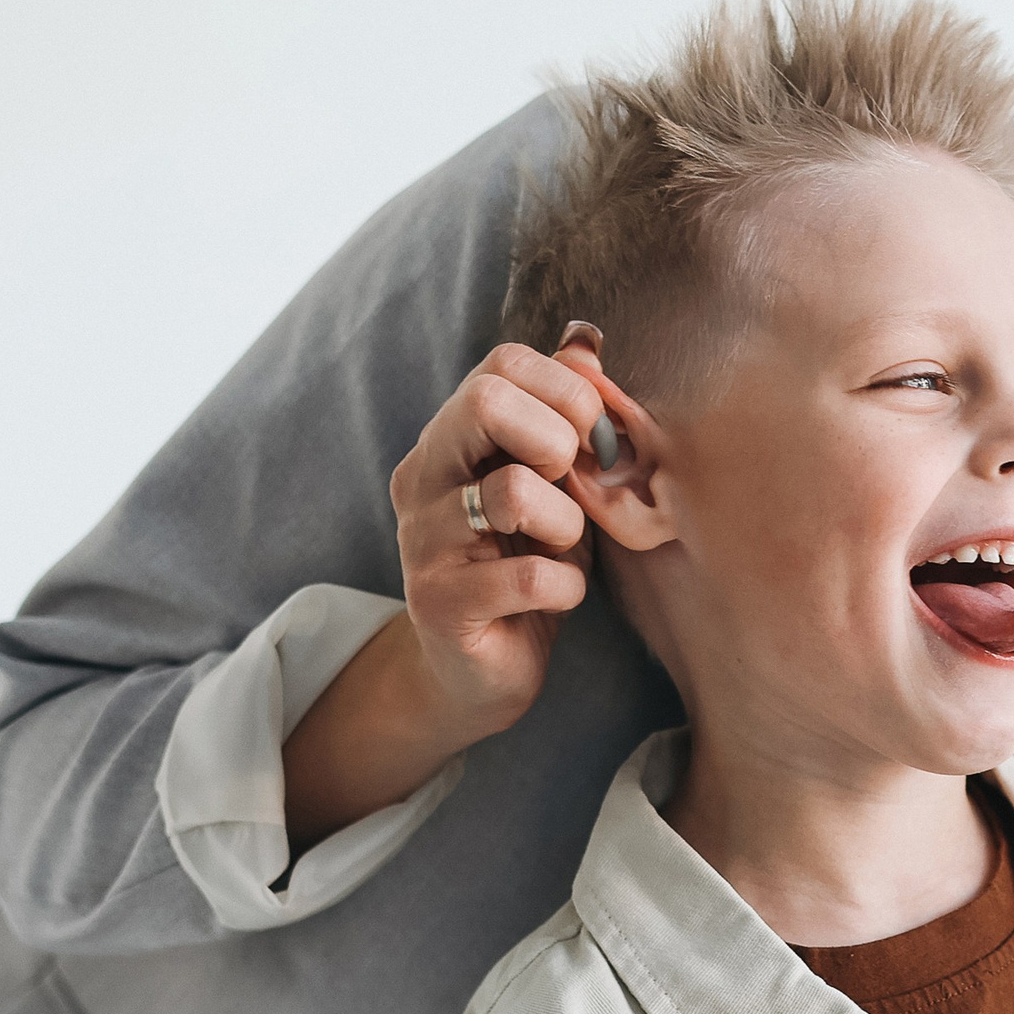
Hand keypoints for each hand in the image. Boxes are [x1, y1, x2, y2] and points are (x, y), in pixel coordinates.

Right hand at [386, 342, 600, 736]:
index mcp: (449, 438)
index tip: (590, 444)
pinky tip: (555, 598)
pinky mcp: (440, 604)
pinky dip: (567, 588)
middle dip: (559, 441)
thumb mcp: (555, 487)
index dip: (568, 393)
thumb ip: (566, 417)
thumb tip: (585, 341)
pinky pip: (533, 577)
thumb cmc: (525, 566)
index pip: (503, 364)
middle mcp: (422, 477)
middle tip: (571, 490)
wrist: (479, 672)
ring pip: (517, 492)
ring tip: (560, 551)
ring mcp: (422, 540)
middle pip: (488, 401)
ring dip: (568, 525)